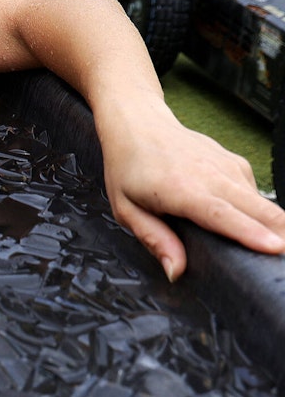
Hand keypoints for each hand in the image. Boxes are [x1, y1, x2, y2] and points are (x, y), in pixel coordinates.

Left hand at [97, 102, 284, 279]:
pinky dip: (261, 213)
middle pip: (258, 209)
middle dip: (280, 234)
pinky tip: (254, 226)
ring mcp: (228, 167)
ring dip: (275, 227)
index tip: (273, 248)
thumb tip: (175, 270)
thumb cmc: (129, 168)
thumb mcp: (127, 209)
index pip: (222, 215)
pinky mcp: (237, 165)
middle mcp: (211, 175)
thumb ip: (154, 239)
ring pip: (264, 202)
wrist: (138, 125)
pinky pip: (256, 194)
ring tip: (277, 250)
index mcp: (181, 189)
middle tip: (283, 261)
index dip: (250, 233)